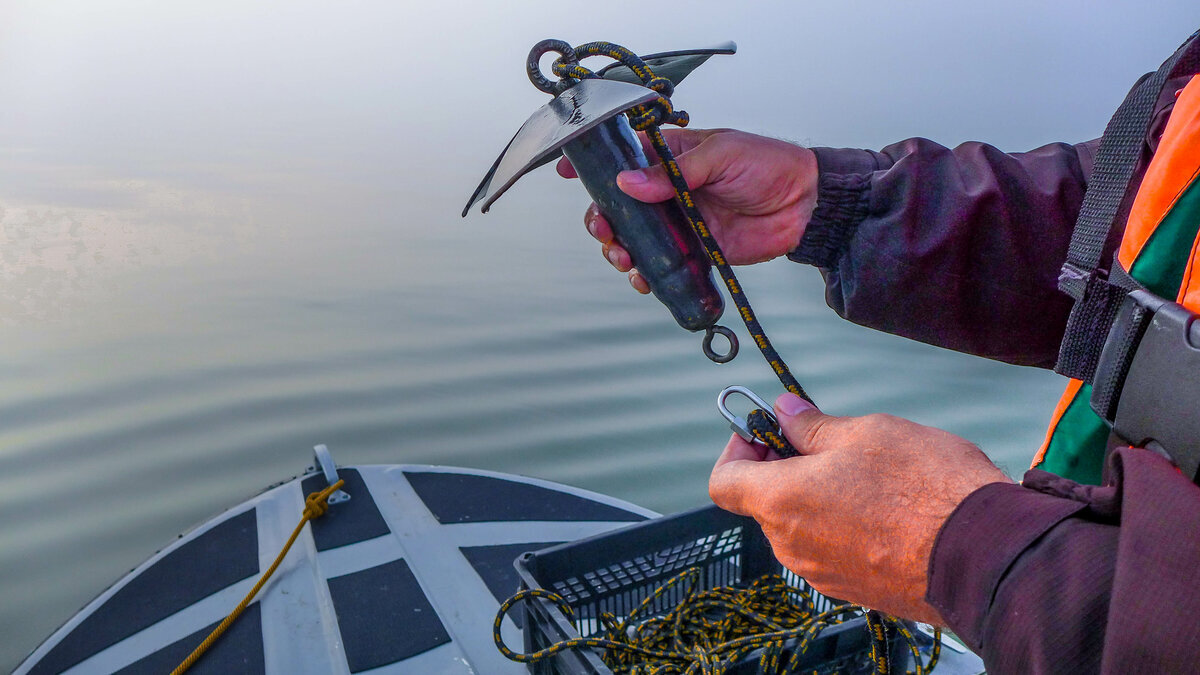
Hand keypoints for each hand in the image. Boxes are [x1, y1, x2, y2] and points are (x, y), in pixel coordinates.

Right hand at [557, 128, 817, 293]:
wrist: (804, 205)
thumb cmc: (767, 165)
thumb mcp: (720, 155)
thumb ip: (672, 172)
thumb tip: (628, 183)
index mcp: (670, 156)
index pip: (622, 157)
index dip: (592, 165)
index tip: (566, 172)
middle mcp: (668, 190)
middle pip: (618, 205)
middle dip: (602, 219)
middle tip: (605, 230)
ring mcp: (678, 222)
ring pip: (634, 238)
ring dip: (619, 248)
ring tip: (622, 256)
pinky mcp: (692, 250)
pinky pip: (660, 265)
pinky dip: (646, 275)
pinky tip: (643, 279)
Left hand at [708, 393, 1011, 624]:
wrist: (985, 554)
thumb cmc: (928, 491)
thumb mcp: (865, 433)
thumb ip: (813, 425)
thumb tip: (787, 413)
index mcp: (781, 502)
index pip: (723, 481)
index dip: (738, 448)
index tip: (764, 429)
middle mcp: (792, 546)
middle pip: (763, 502)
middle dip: (785, 467)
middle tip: (823, 441)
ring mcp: (823, 573)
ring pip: (799, 525)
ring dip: (817, 495)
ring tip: (865, 471)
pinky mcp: (854, 589)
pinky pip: (830, 549)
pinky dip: (842, 523)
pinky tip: (883, 503)